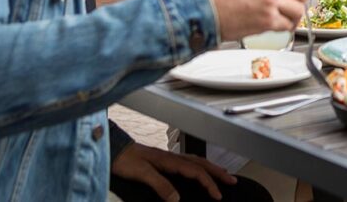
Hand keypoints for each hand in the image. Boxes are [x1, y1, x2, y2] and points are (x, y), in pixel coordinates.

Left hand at [111, 142, 236, 201]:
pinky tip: (199, 169)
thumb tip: (177, 199)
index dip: (209, 184)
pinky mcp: (164, 159)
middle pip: (201, 164)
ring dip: (211, 168)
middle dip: (218, 173)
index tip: (218, 196)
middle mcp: (173, 157)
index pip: (196, 172)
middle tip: (233, 181)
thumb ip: (160, 185)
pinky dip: (199, 166)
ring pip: (196, 162)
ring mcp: (169, 157)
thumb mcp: (142, 174)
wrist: (113, 150)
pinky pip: (188, 162)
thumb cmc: (125, 160)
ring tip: (223, 174)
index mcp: (170, 160)